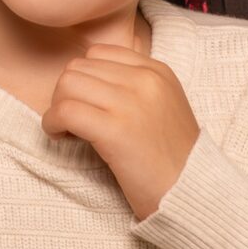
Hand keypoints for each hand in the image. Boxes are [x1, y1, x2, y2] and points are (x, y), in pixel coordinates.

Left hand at [42, 42, 200, 219]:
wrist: (194, 195)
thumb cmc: (172, 158)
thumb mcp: (162, 106)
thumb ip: (132, 85)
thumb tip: (84, 77)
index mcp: (157, 71)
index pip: (97, 54)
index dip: (83, 78)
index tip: (86, 103)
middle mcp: (145, 80)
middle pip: (77, 68)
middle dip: (65, 93)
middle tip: (71, 120)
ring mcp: (131, 103)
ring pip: (67, 85)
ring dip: (57, 108)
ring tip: (69, 130)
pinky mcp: (116, 130)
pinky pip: (65, 111)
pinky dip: (53, 123)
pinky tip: (62, 137)